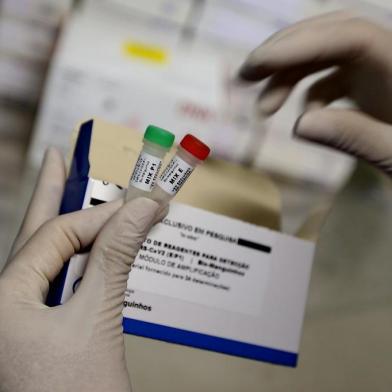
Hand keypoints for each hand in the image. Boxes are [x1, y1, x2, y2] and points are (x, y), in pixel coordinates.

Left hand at [0, 148, 166, 391]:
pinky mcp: (43, 328)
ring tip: (68, 188)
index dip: (101, 216)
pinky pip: (60, 278)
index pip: (56, 235)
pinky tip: (87, 243)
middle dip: (52, 193)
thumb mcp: (97, 320)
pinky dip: (81, 255)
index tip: (140, 205)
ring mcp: (21, 316)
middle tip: (60, 157)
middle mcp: (5, 303)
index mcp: (2, 300)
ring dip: (68, 223)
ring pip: (48, 255)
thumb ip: (116, 257)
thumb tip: (141, 208)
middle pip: (35, 233)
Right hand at [239, 11, 391, 174]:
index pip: (350, 37)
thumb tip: (300, 124)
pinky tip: (303, 117)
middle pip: (331, 35)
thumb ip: (358, 138)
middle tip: (245, 76)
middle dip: (283, 53)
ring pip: (325, 55)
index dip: (300, 45)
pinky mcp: (370, 86)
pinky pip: (332, 79)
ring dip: (289, 77)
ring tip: (263, 109)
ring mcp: (379, 71)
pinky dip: (309, 94)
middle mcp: (389, 60)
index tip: (257, 65)